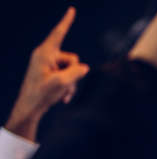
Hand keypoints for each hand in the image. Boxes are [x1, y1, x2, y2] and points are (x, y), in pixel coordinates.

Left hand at [5, 7, 88, 140]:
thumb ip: (76, 72)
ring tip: (63, 95)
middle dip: (74, 74)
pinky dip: (67, 87)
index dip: (66, 22)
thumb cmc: (41, 94)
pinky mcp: (49, 73)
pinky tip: (63, 98)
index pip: (58, 34)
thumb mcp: (62, 83)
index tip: (72, 9)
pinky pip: (66, 76)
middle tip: (65, 87)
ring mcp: (47, 65)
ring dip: (71, 83)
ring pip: (71, 69)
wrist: (29, 108)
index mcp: (44, 53)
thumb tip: (84, 68)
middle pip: (72, 58)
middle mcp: (45, 56)